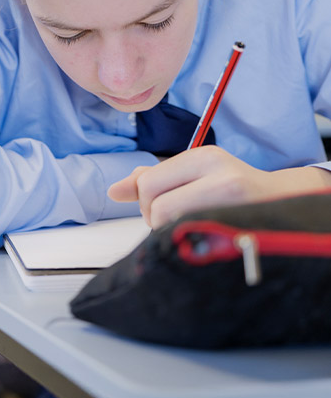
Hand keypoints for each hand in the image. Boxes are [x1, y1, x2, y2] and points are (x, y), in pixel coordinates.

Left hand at [108, 146, 330, 228]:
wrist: (283, 204)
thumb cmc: (233, 192)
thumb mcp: (195, 175)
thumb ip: (153, 179)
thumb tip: (114, 190)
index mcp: (203, 155)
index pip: (148, 183)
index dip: (146, 203)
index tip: (162, 209)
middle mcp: (217, 170)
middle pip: (154, 204)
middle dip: (155, 220)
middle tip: (176, 222)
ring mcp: (230, 197)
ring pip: (168, 223)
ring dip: (170, 233)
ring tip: (191, 228)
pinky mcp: (237, 222)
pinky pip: (189, 238)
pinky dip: (187, 242)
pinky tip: (202, 237)